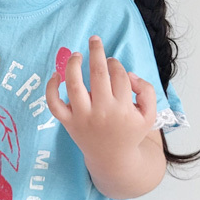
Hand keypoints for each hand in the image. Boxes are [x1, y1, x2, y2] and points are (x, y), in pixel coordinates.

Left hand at [45, 35, 156, 166]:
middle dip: (97, 52)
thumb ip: (147, 91)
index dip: (115, 64)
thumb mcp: (149, 115)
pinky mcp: (68, 123)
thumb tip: (128, 74)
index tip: (112, 63)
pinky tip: (55, 75)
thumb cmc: (130, 131)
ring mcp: (83, 117)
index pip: (119, 75)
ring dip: (74, 64)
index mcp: (123, 108)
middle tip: (94, 40)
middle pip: (98, 73)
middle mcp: (102, 112)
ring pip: (73, 84)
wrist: (112, 159)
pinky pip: (54, 104)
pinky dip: (51, 89)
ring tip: (76, 55)